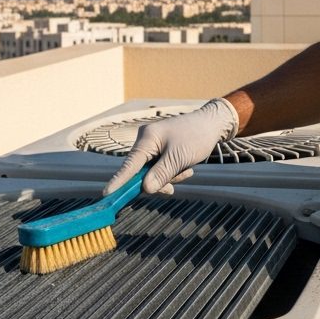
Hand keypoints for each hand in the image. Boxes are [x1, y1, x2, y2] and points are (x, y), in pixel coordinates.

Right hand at [103, 98, 240, 194]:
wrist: (212, 124)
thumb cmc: (196, 137)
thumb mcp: (179, 158)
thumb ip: (161, 174)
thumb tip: (145, 189)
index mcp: (146, 139)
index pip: (129, 165)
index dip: (118, 181)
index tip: (106, 194)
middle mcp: (146, 141)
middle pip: (141, 172)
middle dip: (159, 181)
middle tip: (172, 187)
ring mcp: (153, 145)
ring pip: (153, 173)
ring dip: (169, 177)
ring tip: (186, 170)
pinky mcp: (161, 150)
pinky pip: (161, 168)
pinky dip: (172, 172)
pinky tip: (186, 168)